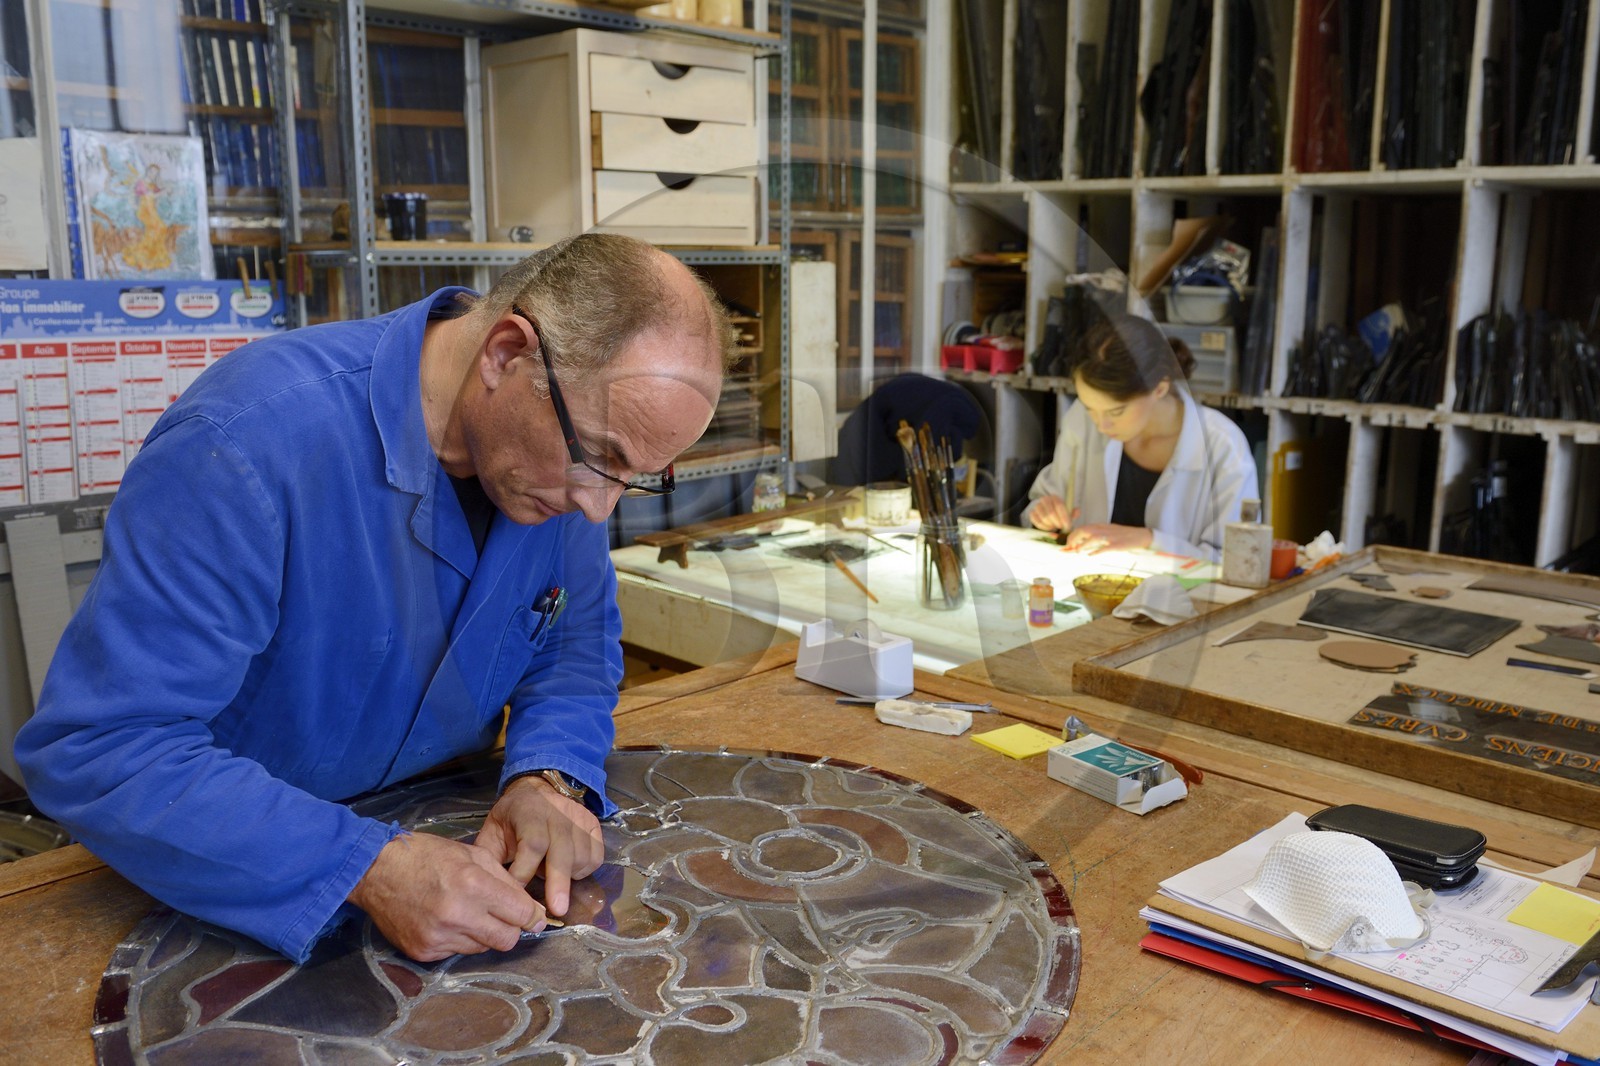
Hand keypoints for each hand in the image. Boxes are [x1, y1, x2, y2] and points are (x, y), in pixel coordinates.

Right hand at [347, 831, 542, 961]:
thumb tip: (531, 907)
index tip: (534, 916)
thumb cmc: (426, 855)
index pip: (520, 914)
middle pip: (507, 940)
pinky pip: (457, 953)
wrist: (375, 871)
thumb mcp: (472, 854)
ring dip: (483, 934)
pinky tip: (447, 921)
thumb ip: (505, 881)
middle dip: (511, 929)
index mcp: (473, 885)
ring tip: (468, 913)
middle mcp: (457, 916)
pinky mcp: (423, 952)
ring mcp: (438, 938)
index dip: (532, 916)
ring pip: (483, 948)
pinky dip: (459, 939)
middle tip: (503, 916)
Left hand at [473, 775, 604, 920]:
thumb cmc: (512, 817)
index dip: (525, 871)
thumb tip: (488, 888)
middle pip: (562, 851)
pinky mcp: (593, 825)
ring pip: (581, 856)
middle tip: (557, 910)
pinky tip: (568, 870)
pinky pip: (596, 856)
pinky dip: (584, 870)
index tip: (516, 895)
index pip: (532, 845)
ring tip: (552, 878)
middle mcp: (557, 813)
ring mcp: (579, 818)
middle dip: (559, 882)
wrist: (536, 791)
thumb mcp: (493, 830)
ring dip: (569, 877)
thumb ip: (490, 856)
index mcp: (528, 813)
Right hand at [1029, 496, 1078, 532]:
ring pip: (1044, 518)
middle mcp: (1044, 499)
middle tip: (1061, 528)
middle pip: (1051, 513)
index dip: (1064, 517)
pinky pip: (1037, 522)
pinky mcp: (1032, 513)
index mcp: (1055, 497)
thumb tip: (1077, 511)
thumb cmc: (1060, 514)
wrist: (1049, 515)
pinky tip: (1049, 528)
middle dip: (1057, 523)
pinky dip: (1044, 528)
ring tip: (1056, 527)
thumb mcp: (1068, 513)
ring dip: (1051, 526)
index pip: (1059, 506)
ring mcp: (1037, 506)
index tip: (1067, 526)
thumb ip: (1073, 512)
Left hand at [1061, 523, 1152, 553]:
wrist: (1141, 535)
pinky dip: (1097, 551)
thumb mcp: (1108, 532)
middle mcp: (1104, 530)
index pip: (1083, 528)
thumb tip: (1081, 543)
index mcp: (1101, 526)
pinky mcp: (1118, 545)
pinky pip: (1106, 547)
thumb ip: (1095, 536)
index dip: (1072, 535)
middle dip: (1074, 538)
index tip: (1067, 544)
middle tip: (1070, 548)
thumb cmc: (1124, 535)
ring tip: (1077, 551)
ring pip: (1093, 537)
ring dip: (1083, 544)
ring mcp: (1111, 537)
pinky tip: (1091, 555)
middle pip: (1085, 530)